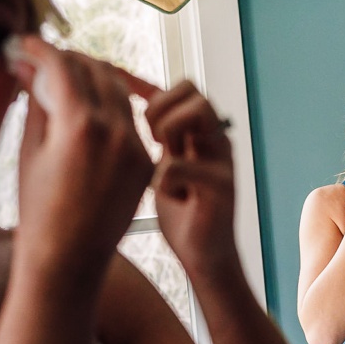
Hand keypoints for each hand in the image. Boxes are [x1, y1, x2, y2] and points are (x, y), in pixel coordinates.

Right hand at [5, 34, 153, 279]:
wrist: (68, 260)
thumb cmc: (38, 211)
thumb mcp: (31, 150)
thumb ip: (37, 102)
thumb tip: (30, 67)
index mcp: (80, 125)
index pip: (62, 65)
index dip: (39, 48)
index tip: (23, 44)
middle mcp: (115, 130)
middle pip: (94, 70)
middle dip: (68, 59)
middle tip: (43, 59)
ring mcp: (135, 146)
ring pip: (117, 91)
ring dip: (91, 78)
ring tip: (65, 81)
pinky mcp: (144, 162)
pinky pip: (128, 120)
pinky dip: (108, 107)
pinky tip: (87, 111)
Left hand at [120, 74, 241, 282]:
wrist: (203, 257)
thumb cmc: (181, 214)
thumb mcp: (162, 166)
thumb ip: (157, 139)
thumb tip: (124, 108)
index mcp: (203, 134)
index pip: (183, 88)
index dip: (147, 86)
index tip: (120, 94)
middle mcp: (217, 140)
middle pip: (194, 90)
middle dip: (160, 108)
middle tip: (149, 140)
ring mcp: (223, 160)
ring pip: (198, 112)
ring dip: (169, 130)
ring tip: (162, 161)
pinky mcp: (222, 186)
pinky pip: (179, 166)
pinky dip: (163, 183)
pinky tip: (170, 198)